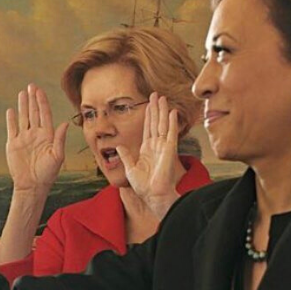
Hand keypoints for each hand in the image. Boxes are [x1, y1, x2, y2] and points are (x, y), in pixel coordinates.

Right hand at [6, 84, 67, 194]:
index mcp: (47, 136)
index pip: (45, 115)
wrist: (31, 185)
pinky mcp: (13, 144)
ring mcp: (24, 138)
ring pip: (23, 117)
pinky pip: (12, 128)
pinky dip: (11, 119)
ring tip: (22, 93)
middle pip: (34, 112)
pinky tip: (11, 110)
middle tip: (31, 86)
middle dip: (33, 99)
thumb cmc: (47, 174)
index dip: (42, 102)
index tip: (40, 91)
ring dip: (23, 105)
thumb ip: (59, 140)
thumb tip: (64, 124)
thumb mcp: (57, 157)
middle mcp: (36, 134)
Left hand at [118, 92, 183, 217]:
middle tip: (155, 94)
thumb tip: (118, 146)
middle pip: (156, 122)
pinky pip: (171, 133)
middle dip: (155, 108)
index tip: (148, 104)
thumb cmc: (143, 186)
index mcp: (147, 149)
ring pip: (162, 124)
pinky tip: (172, 112)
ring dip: (162, 111)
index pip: (147, 128)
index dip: (148, 116)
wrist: (152, 195)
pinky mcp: (169, 150)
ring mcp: (163, 147)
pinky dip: (171, 122)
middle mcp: (156, 146)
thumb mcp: (130, 168)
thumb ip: (125, 156)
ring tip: (162, 98)